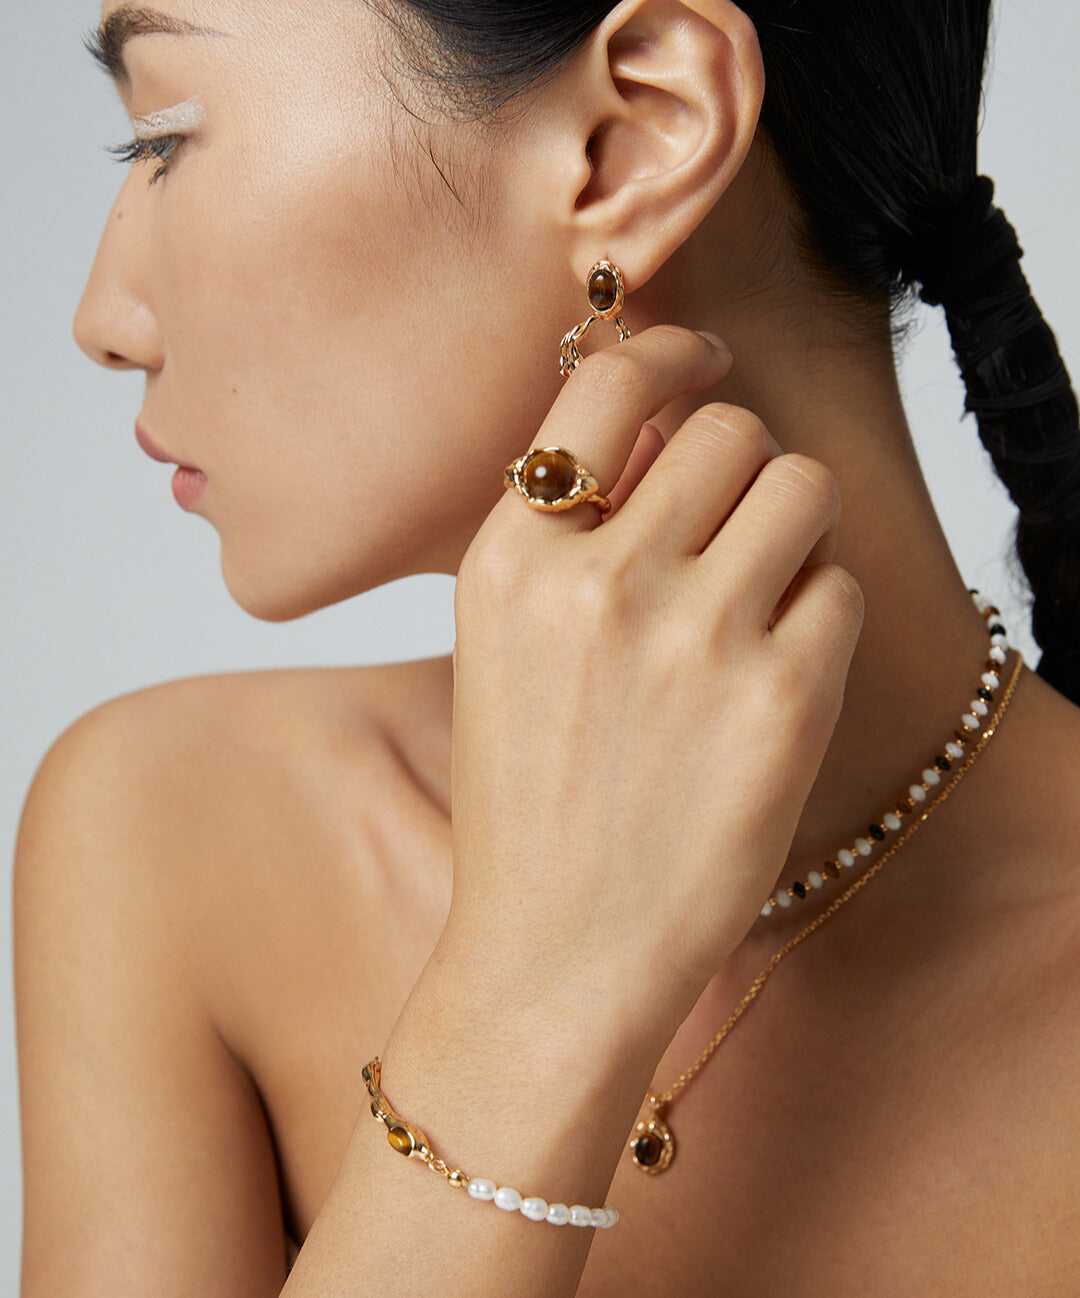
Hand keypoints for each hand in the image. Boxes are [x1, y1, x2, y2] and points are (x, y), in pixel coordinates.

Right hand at [446, 325, 863, 1048]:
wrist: (557, 951)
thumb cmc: (530, 803)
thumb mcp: (504, 649)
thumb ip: (573, 532)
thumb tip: (668, 431)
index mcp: (509, 562)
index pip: (608, 384)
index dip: (672, 355)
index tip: (705, 363)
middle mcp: (597, 583)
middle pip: (730, 428)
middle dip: (744, 465)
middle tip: (736, 524)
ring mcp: (692, 637)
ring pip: (802, 485)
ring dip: (795, 527)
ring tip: (761, 596)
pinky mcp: (780, 698)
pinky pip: (841, 588)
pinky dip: (820, 618)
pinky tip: (774, 678)